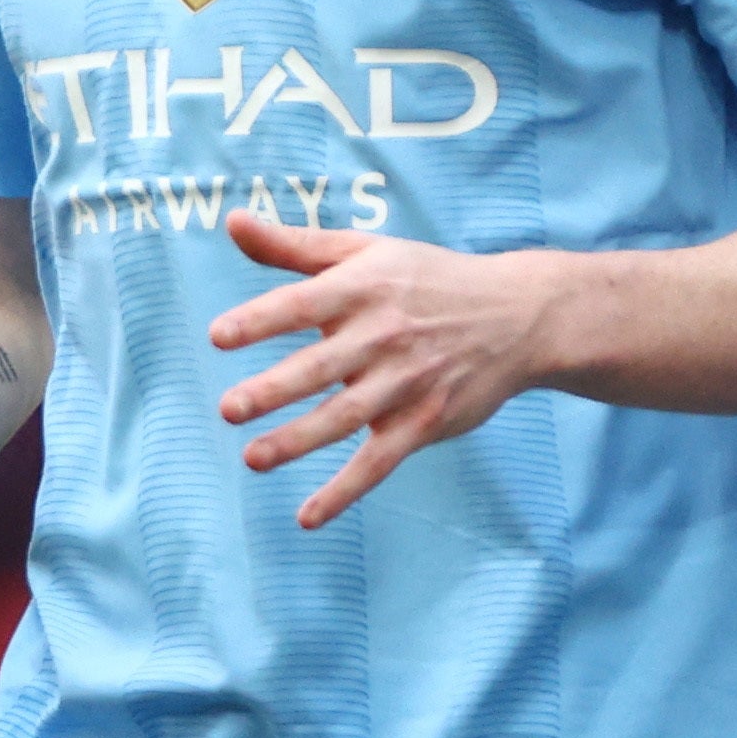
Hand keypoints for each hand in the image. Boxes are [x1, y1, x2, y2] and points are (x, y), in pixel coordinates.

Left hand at [205, 215, 555, 526]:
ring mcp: (405, 382)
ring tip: (252, 458)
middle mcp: (383, 336)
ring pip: (345, 417)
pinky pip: (379, 462)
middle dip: (274, 390)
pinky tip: (307, 516)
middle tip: (227, 408)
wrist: (518, 315)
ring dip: (298, 441)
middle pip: (320, 366)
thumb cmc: (425, 279)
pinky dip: (345, 491)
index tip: (218, 336)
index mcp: (362, 289)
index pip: (303, 304)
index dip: (260, 320)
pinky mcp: (424, 421)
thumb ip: (293, 245)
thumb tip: (231, 220)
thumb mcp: (364, 252)